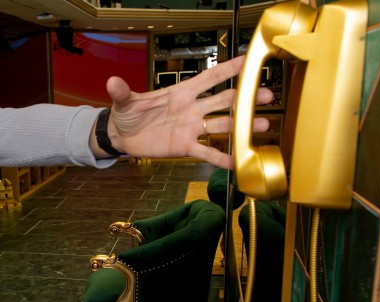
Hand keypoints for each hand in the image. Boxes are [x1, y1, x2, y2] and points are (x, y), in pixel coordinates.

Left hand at [103, 55, 273, 168]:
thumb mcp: (124, 102)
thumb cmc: (127, 114)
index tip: (250, 60)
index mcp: (180, 93)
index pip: (209, 77)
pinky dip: (222, 158)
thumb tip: (112, 82)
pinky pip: (207, 152)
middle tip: (266, 95)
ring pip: (221, 125)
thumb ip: (122, 92)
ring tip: (261, 126)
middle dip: (245, 98)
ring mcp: (191, 128)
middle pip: (223, 100)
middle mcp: (191, 109)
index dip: (229, 68)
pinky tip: (237, 163)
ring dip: (241, 126)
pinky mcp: (185, 147)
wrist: (122, 136)